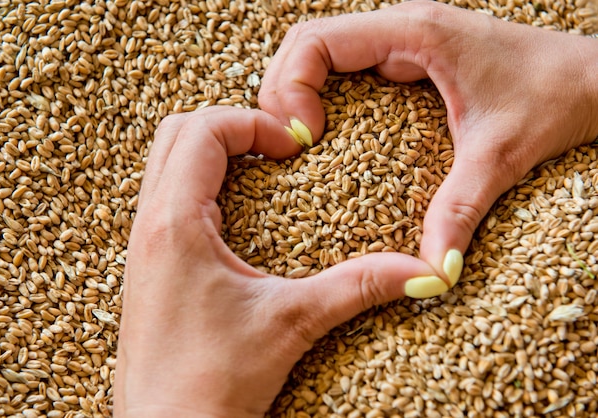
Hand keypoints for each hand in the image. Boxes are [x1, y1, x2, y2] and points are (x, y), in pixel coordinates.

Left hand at [114, 107, 442, 417]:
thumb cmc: (212, 382)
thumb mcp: (292, 322)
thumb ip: (359, 287)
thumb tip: (424, 273)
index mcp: (175, 224)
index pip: (204, 130)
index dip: (254, 122)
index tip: (294, 147)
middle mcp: (149, 225)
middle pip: (177, 132)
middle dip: (231, 125)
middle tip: (277, 149)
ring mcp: (143, 244)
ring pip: (166, 161)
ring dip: (213, 151)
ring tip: (262, 171)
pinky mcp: (149, 264)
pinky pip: (165, 195)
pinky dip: (199, 181)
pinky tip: (239, 212)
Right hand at [259, 0, 597, 282]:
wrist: (595, 79)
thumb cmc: (556, 95)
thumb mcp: (501, 154)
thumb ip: (461, 208)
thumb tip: (432, 269)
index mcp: (414, 33)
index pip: (317, 40)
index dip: (292, 86)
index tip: (302, 138)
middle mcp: (402, 28)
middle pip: (308, 41)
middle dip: (283, 88)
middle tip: (287, 143)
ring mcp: (404, 42)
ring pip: (322, 50)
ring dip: (297, 89)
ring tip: (296, 140)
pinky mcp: (410, 61)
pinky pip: (346, 67)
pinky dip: (321, 93)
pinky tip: (324, 132)